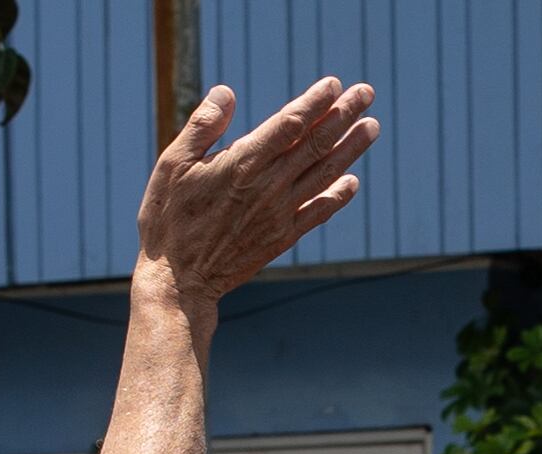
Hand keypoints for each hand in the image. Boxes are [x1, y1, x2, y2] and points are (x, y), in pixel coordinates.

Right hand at [138, 77, 378, 309]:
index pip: (289, 124)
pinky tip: (353, 182)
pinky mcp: (282, 238)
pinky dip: (337, 196)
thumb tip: (226, 92)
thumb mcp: (173, 164)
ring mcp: (279, 213)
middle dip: (343, 116)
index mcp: (242, 163)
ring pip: (324, 174)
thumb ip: (202, 126)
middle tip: (367, 93)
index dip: (314, 102)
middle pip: (315, 144)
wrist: (179, 281)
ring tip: (372, 127)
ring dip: (351, 149)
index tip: (335, 85)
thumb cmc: (169, 218)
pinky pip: (317, 213)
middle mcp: (268, 186)